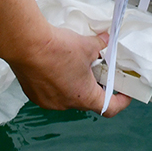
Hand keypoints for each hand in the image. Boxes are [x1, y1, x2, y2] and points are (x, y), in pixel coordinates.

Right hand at [7, 24, 131, 116]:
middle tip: (98, 69)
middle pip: (87, 99)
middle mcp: (65, 104)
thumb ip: (100, 46)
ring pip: (67, 95)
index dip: (121, 101)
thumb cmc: (58, 49)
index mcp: (84, 97)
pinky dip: (56, 81)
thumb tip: (105, 41)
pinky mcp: (33, 94)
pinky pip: (50, 91)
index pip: (109, 109)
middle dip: (94, 85)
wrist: (26, 44)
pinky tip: (55, 65)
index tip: (125, 93)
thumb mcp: (88, 45)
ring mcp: (47, 101)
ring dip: (74, 83)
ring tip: (74, 64)